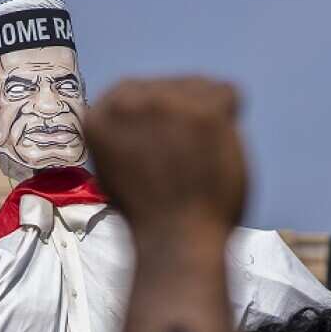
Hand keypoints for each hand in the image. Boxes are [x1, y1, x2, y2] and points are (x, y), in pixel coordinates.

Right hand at [85, 78, 246, 238]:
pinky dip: (230, 121)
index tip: (162, 149)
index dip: (160, 121)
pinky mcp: (203, 112)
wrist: (175, 244)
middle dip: (183, 118)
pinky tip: (216, 151)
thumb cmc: (149, 216)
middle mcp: (128, 100)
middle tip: (184, 162)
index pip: (140, 90)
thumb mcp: (115, 166)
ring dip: (206, 120)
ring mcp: (166, 103)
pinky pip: (229, 93)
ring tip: (197, 161)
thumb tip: (148, 109)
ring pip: (201, 88)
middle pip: (173, 87)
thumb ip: (125, 132)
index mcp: (101, 114)